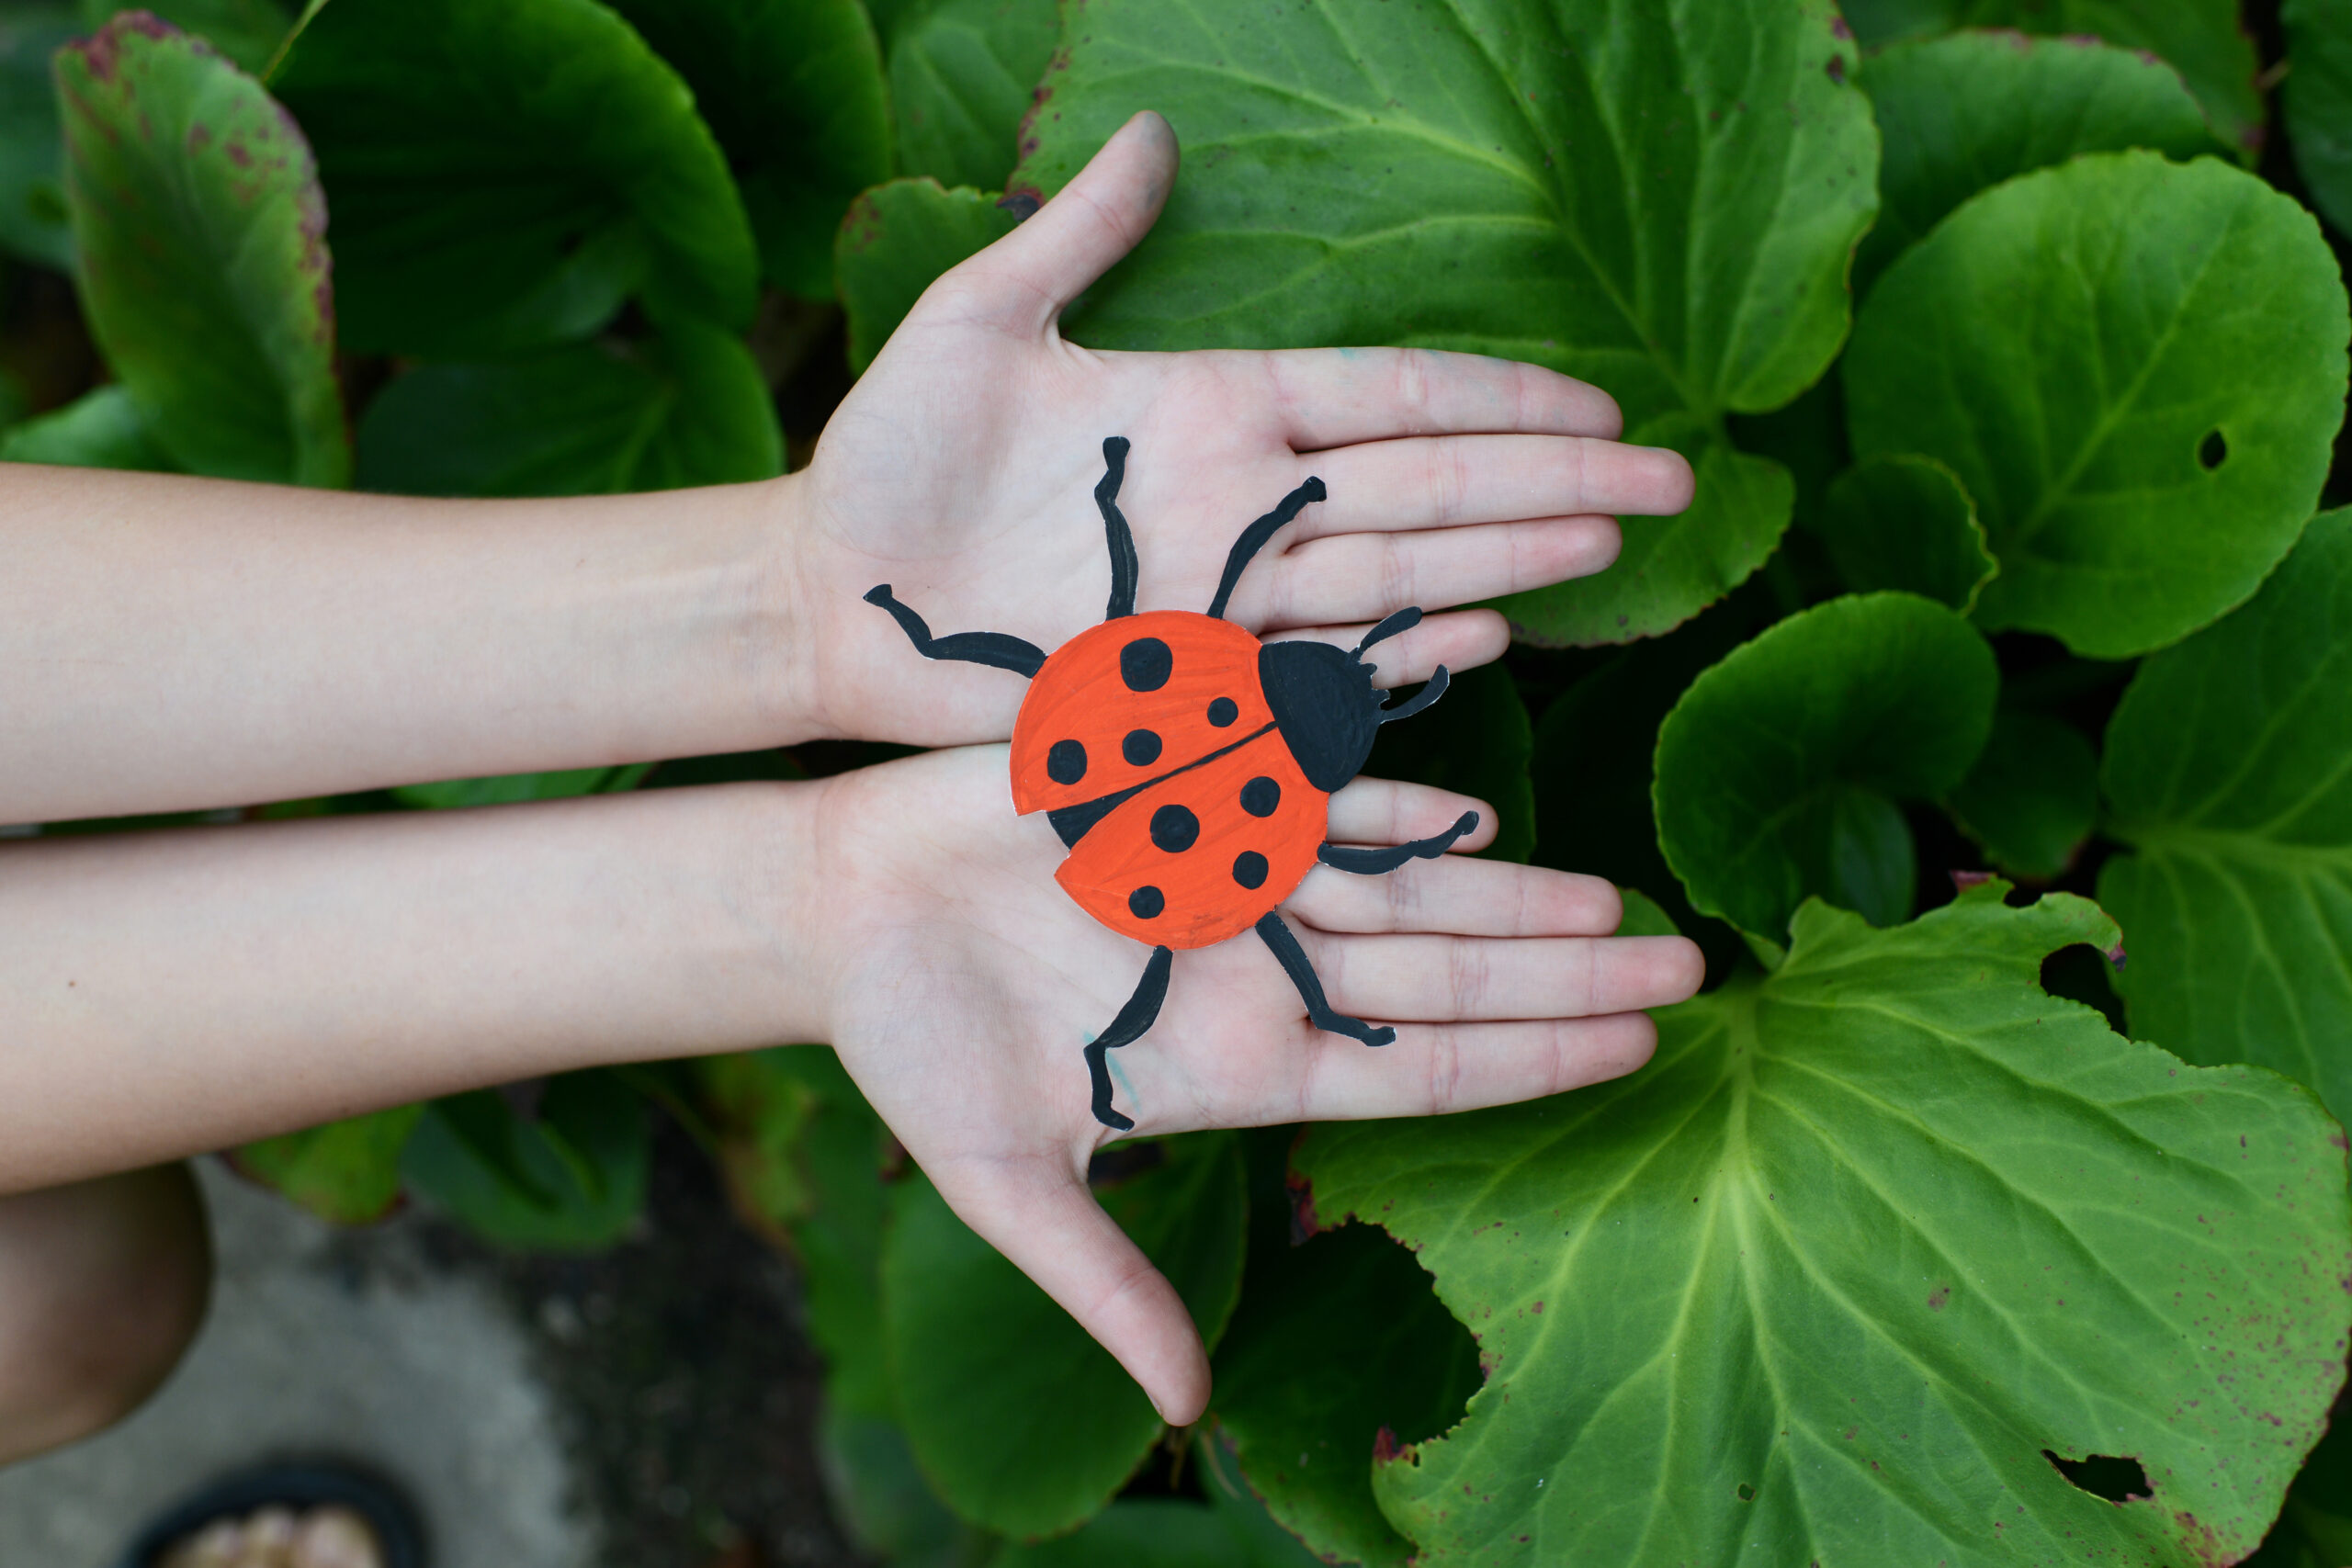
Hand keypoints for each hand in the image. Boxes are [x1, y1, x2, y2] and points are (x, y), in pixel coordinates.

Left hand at [779, 111, 1694, 746]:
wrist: (831, 594)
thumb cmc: (890, 458)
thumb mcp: (974, 320)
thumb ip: (1076, 237)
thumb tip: (1151, 134)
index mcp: (1210, 405)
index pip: (1391, 392)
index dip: (1497, 394)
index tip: (1598, 399)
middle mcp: (1241, 498)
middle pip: (1430, 479)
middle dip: (1553, 478)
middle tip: (1672, 479)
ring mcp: (1223, 590)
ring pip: (1399, 563)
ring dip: (1512, 555)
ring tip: (1619, 541)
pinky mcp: (1187, 669)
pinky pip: (1318, 658)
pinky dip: (1403, 648)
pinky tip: (1492, 637)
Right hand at [799, 745, 1705, 1422]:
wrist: (843, 907)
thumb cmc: (915, 1044)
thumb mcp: (1009, 1179)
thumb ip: (1105, 1284)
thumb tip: (1189, 1411)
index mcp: (1240, 1061)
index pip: (1419, 1070)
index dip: (1528, 1061)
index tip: (1635, 1055)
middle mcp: (1265, 968)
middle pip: (1446, 971)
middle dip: (1565, 972)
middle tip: (1688, 969)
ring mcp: (1235, 876)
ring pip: (1409, 877)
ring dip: (1516, 883)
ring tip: (1623, 899)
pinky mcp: (1191, 792)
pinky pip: (1314, 771)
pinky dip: (1396, 766)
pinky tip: (1486, 783)